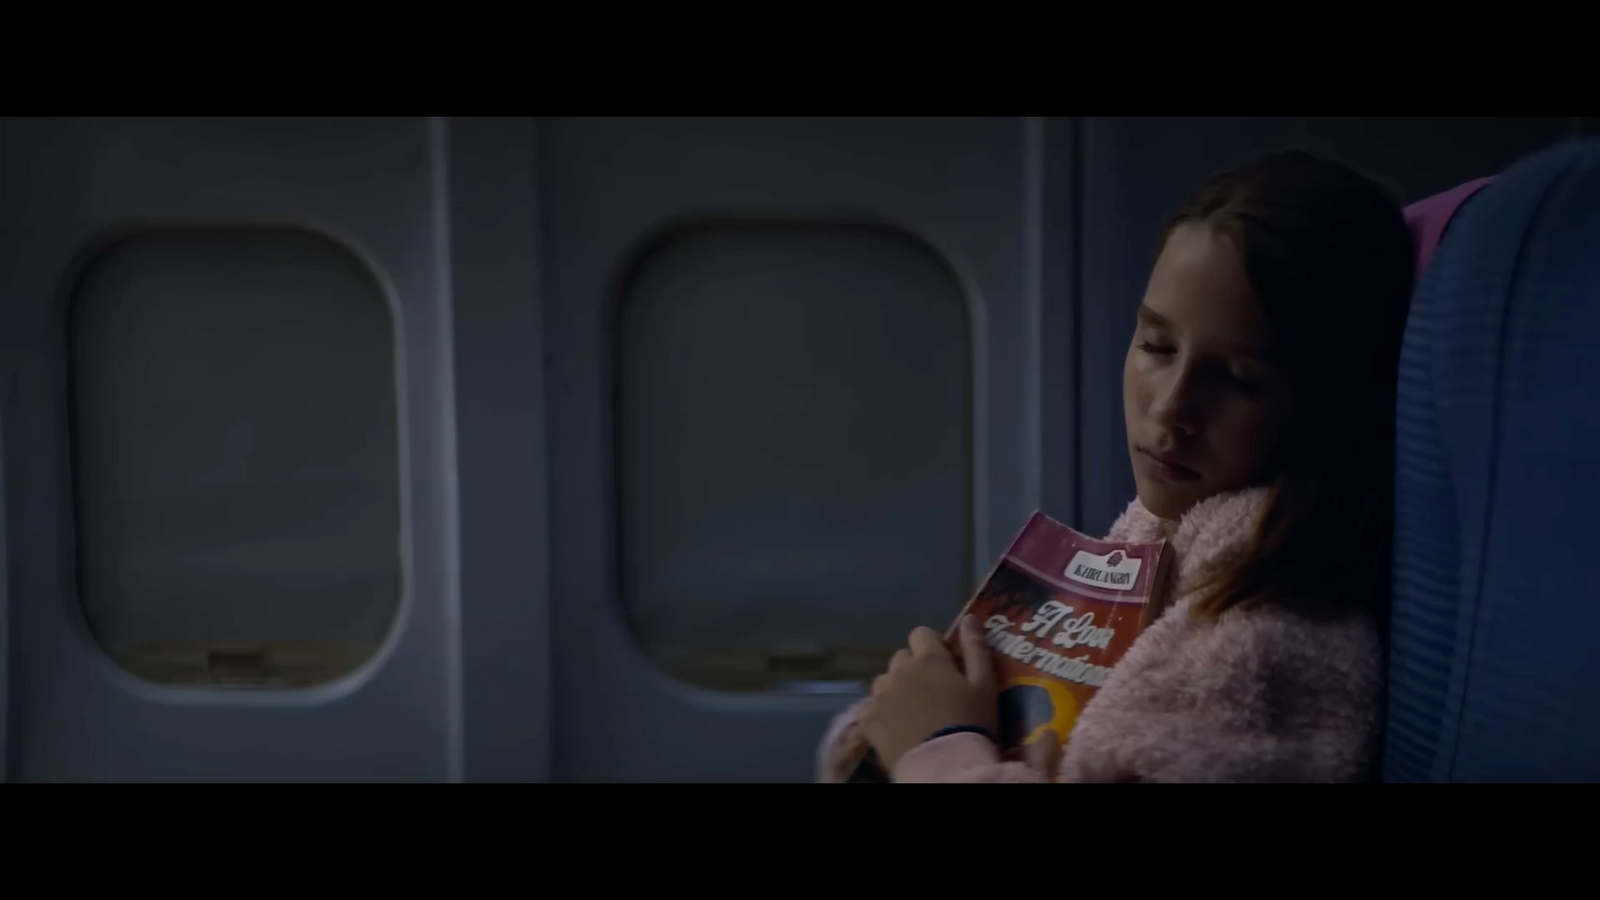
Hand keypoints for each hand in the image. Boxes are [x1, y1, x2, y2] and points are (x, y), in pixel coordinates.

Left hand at [859, 615, 997, 772]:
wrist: (945, 764)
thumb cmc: (971, 722)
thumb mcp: (985, 684)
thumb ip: (976, 647)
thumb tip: (969, 618)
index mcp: (928, 658)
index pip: (921, 634)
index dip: (933, 648)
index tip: (945, 667)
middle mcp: (899, 670)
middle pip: (902, 659)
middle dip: (914, 670)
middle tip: (931, 695)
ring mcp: (880, 694)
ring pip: (885, 681)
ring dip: (896, 690)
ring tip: (913, 713)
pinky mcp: (867, 718)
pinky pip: (870, 706)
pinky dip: (881, 713)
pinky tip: (896, 727)